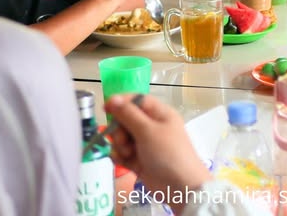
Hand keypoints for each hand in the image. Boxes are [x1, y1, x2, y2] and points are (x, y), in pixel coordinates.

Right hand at [105, 94, 211, 214]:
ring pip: (122, 138)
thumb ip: (128, 114)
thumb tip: (113, 98)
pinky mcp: (140, 161)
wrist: (180, 188)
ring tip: (128, 154)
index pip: (137, 100)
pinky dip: (121, 157)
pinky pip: (123, 153)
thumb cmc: (167, 154)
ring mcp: (146, 144)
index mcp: (160, 114)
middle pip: (126, 119)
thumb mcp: (147, 130)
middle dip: (120, 130)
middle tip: (123, 140)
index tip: (106, 108)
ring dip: (120, 145)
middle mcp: (152, 127)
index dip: (121, 102)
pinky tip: (123, 162)